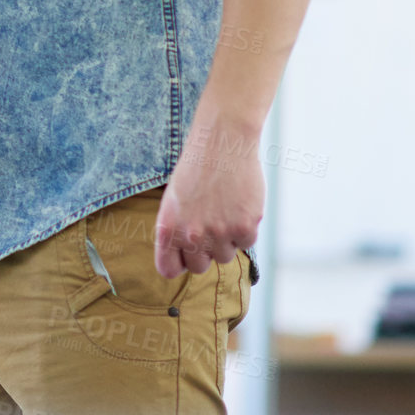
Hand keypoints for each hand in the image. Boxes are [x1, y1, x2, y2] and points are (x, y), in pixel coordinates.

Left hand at [153, 115, 264, 276]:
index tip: (184, 257)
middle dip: (204, 252)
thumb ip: (176, 231)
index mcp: (168, 228)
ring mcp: (219, 233)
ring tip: (222, 209)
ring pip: (225, 256)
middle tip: (207, 227)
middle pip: (199, 267)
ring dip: (225, 240)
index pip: (168, 269)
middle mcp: (191, 235)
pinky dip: (245, 228)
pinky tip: (238, 205)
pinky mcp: (245, 227)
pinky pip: (246, 243)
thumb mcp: (173, 200)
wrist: (221, 144)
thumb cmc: (195, 170)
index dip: (178, 264)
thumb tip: (183, 261)